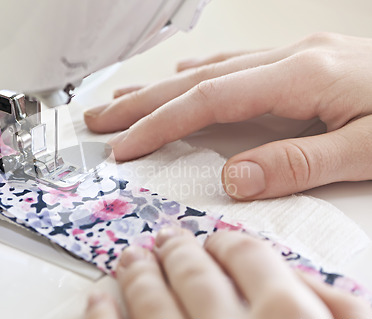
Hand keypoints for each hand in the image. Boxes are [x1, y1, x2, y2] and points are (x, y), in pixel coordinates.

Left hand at [82, 228, 371, 318]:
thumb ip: (344, 317)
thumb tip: (303, 278)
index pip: (251, 257)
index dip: (230, 244)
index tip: (215, 241)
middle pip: (195, 273)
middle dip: (176, 252)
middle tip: (163, 239)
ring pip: (150, 301)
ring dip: (136, 274)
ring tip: (129, 259)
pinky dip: (101, 318)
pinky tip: (99, 301)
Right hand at [84, 32, 371, 199]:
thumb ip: (299, 162)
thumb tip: (236, 177)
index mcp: (302, 76)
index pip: (208, 102)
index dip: (159, 124)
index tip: (123, 147)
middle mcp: (291, 59)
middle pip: (196, 81)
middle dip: (141, 102)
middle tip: (98, 117)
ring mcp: (295, 58)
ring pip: (210, 71)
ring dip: (161, 88)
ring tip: (123, 100)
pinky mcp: (302, 64)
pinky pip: (236, 67)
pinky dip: (200, 77)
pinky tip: (183, 79)